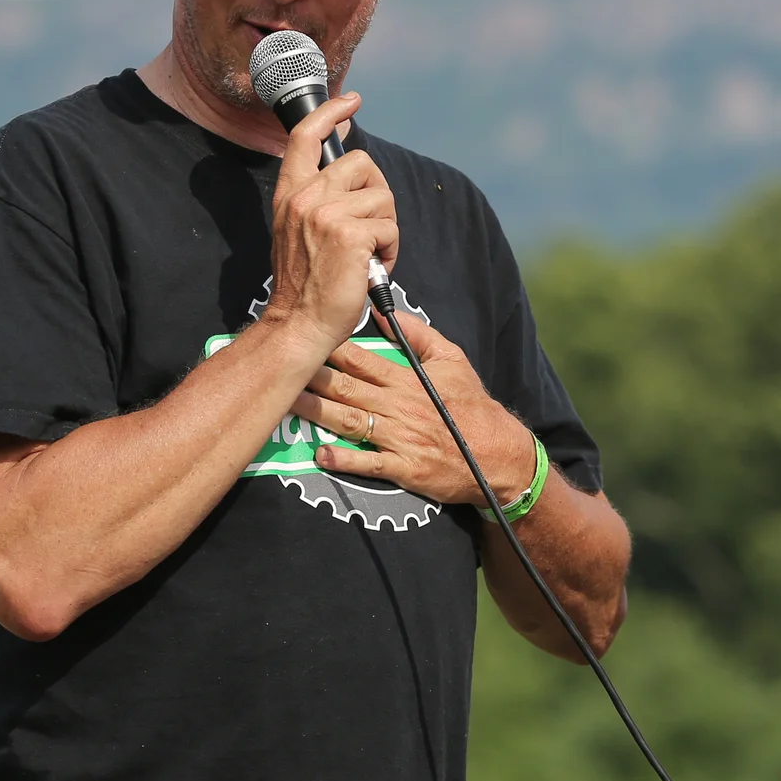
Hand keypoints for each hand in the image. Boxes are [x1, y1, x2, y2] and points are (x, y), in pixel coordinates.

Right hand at [264, 91, 397, 351]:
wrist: (298, 325)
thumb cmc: (305, 288)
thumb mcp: (297, 233)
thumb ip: (317, 203)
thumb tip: (352, 183)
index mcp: (290, 195)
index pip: (306, 136)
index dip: (330, 112)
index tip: (350, 101)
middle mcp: (306, 198)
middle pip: (362, 163)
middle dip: (378, 193)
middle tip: (372, 228)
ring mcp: (327, 214)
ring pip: (382, 198)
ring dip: (386, 229)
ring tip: (369, 257)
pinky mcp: (350, 235)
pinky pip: (390, 228)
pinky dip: (390, 251)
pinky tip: (372, 268)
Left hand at [289, 313, 537, 505]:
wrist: (499, 455)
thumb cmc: (473, 406)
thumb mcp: (453, 360)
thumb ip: (418, 335)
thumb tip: (384, 312)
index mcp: (407, 379)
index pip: (360, 358)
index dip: (328, 347)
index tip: (301, 337)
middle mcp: (399, 406)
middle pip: (346, 388)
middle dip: (311, 377)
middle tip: (281, 366)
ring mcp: (400, 439)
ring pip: (350, 421)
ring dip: (316, 412)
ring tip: (286, 403)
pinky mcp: (405, 468)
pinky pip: (370, 463)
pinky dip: (345, 459)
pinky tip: (322, 455)